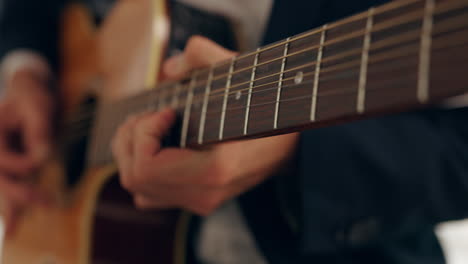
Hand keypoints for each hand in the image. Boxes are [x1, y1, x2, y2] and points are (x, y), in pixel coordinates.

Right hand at [0, 68, 53, 234]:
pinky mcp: (8, 165)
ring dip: (11, 206)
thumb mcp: (38, 107)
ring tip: (13, 230)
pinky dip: (10, 205)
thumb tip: (43, 156)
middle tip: (45, 202)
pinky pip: (8, 185)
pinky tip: (11, 226)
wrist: (26, 93)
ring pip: (1, 186)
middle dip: (18, 193)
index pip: (2, 159)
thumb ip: (40, 130)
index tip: (44, 154)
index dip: (24, 162)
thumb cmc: (32, 98)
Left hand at [112, 36, 298, 214]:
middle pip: (135, 179)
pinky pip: (152, 197)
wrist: (289, 140)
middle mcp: (205, 194)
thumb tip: (168, 70)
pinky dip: (144, 172)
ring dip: (132, 156)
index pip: (146, 166)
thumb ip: (200, 53)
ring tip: (147, 129)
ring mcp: (203, 202)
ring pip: (140, 191)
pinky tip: (158, 147)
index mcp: (214, 170)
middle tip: (149, 115)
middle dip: (131, 141)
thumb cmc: (265, 104)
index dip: (144, 132)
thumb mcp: (237, 69)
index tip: (168, 111)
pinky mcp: (201, 202)